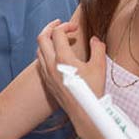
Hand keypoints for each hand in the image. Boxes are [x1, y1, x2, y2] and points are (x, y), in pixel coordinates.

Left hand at [34, 19, 106, 138]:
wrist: (84, 114)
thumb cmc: (92, 91)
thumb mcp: (100, 67)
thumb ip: (98, 48)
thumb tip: (95, 39)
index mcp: (63, 58)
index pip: (57, 33)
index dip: (66, 26)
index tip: (75, 28)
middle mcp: (51, 65)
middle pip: (42, 38)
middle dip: (50, 27)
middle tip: (60, 24)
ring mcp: (47, 74)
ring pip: (38, 50)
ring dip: (46, 41)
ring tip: (57, 39)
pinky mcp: (47, 82)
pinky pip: (40, 62)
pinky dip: (45, 53)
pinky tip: (54, 56)